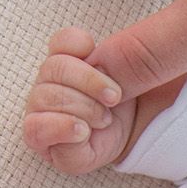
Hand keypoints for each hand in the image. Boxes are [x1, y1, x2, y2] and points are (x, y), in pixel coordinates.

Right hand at [23, 26, 135, 174]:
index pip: (61, 41)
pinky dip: (61, 127)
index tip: (103, 59)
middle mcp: (53, 85)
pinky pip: (35, 130)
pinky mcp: (48, 146)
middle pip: (52, 67)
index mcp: (74, 59)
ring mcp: (46, 114)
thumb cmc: (145, 100)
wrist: (151, 137)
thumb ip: (132, 52)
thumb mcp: (148, 66)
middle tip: (115, 97)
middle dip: (89, 81)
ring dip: (82, 107)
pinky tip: (83, 131)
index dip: (79, 45)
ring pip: (43, 97)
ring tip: (105, 119)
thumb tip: (103, 60)